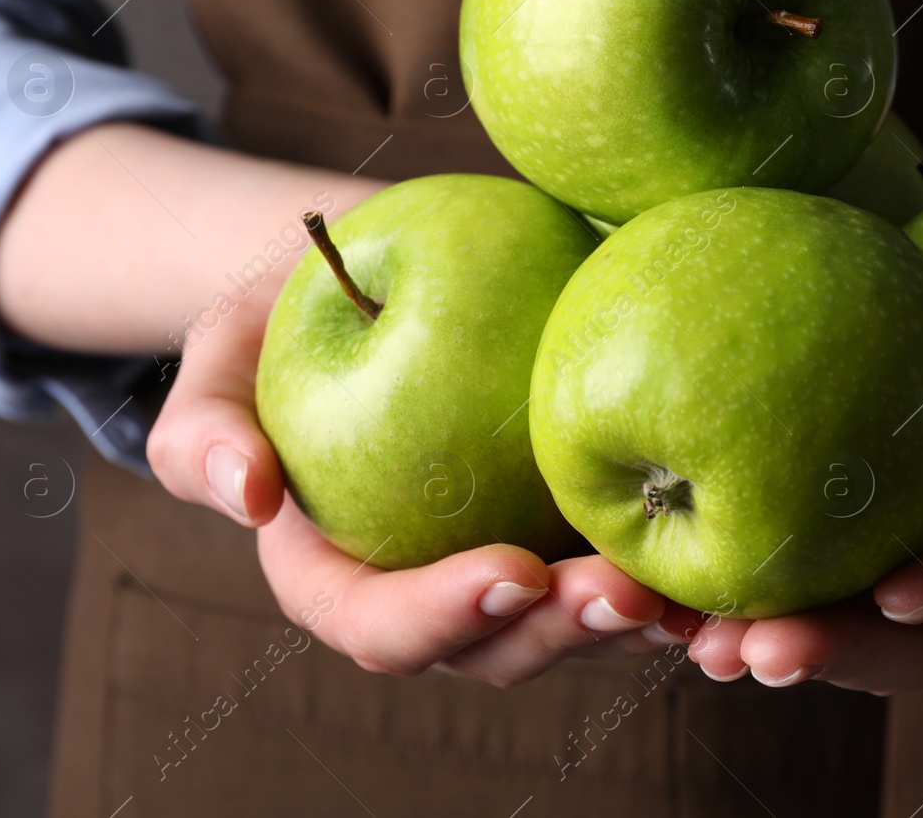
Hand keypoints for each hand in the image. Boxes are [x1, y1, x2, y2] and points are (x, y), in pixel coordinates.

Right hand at [145, 241, 670, 686]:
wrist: (375, 273)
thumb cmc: (284, 313)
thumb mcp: (220, 351)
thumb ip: (202, 423)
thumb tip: (240, 496)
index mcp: (334, 573)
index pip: (376, 624)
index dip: (440, 616)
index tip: (512, 572)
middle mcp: (424, 587)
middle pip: (488, 648)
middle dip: (557, 637)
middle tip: (625, 594)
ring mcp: (502, 562)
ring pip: (566, 628)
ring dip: (627, 624)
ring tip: (687, 593)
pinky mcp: (562, 522)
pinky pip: (614, 564)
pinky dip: (665, 572)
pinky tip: (720, 550)